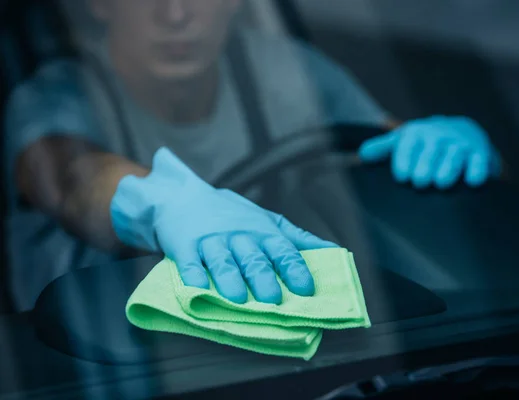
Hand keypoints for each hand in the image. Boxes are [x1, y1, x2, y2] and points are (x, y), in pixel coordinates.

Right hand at [111, 148, 336, 304]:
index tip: (306, 289)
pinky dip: (192, 275)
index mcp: (263, 232)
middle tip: (273, 301)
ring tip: (238, 299)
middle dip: (264, 279)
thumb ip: (298, 238)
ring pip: (222, 261)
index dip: (294, 270)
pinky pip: (188, 262)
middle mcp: (239, 236)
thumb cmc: (233, 215)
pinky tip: (197, 288)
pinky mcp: (184, 246)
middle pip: (254, 259)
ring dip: (230, 279)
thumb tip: (335, 252)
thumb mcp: (268, 221)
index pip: (283, 251)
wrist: (184, 197)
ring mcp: (211, 240)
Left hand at [358, 116, 501, 188]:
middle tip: (420, 182)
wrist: (462, 132)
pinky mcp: (480, 152)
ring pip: (455, 155)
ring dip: (449, 168)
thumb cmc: (425, 142)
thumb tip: (362, 155)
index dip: (404, 160)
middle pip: (432, 150)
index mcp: (417, 134)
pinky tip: (473, 181)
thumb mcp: (404, 141)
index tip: (402, 177)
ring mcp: (460, 144)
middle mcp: (439, 136)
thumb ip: (383, 148)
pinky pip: (480, 160)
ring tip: (442, 183)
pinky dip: (478, 170)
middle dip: (426, 165)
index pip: (408, 145)